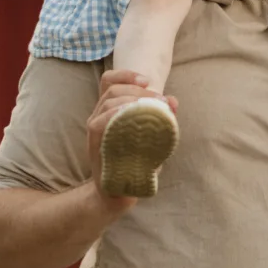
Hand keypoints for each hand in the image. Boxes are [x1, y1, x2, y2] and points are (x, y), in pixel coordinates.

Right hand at [86, 70, 178, 214]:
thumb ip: (162, 119)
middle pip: (111, 89)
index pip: (109, 81)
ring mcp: (95, 130)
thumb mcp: (153, 137)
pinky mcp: (93, 144)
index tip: (146, 80)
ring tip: (152, 108)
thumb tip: (174, 101)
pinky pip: (99, 123)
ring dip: (131, 100)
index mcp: (110, 110)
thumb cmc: (135, 161)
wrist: (119, 192)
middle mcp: (99, 116)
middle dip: (137, 90)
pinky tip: (130, 117)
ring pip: (106, 103)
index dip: (125, 74)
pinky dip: (115, 115)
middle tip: (160, 99)